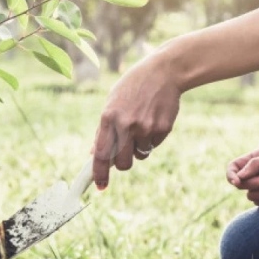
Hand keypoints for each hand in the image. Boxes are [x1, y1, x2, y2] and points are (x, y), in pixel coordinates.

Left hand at [92, 52, 180, 188]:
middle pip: (122, 163)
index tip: (101, 187)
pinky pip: (154, 145)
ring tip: (142, 124)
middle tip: (126, 154)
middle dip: (123, 164)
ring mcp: (145, 127)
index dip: (100, 173)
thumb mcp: (113, 102)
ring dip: (140, 147)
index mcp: (109, 117)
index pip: (101, 154)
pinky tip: (154, 119)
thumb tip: (94, 153)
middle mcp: (126, 125)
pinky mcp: (162, 128)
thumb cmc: (133, 87)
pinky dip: (152, 138)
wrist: (163, 72)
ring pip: (140, 155)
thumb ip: (104, 129)